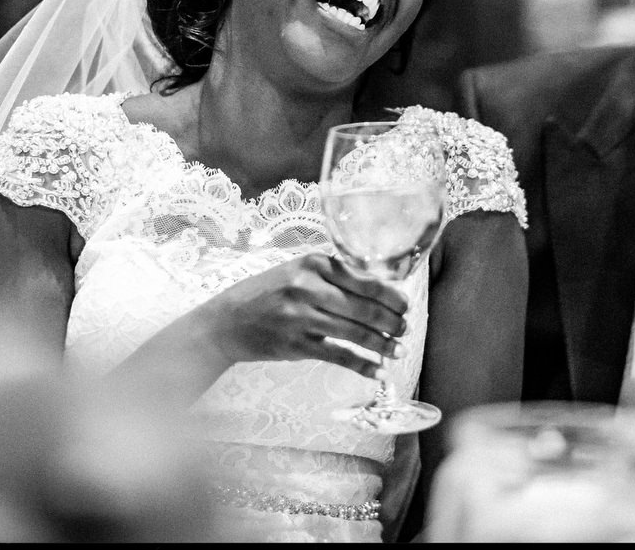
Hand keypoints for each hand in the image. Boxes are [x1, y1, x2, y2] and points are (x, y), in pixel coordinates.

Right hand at [204, 253, 407, 378]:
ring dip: (382, 344)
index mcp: (313, 263)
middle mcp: (308, 287)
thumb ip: (334, 276)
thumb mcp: (298, 272)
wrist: (228, 320)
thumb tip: (382, 290)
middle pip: (364, 307)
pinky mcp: (297, 345)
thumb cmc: (268, 294)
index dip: (391, 295)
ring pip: (355, 332)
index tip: (406, 305)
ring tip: (398, 351)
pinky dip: (363, 365)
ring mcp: (302, 317)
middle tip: (406, 329)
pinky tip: (378, 371)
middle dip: (392, 321)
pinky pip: (339, 356)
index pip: (364, 280)